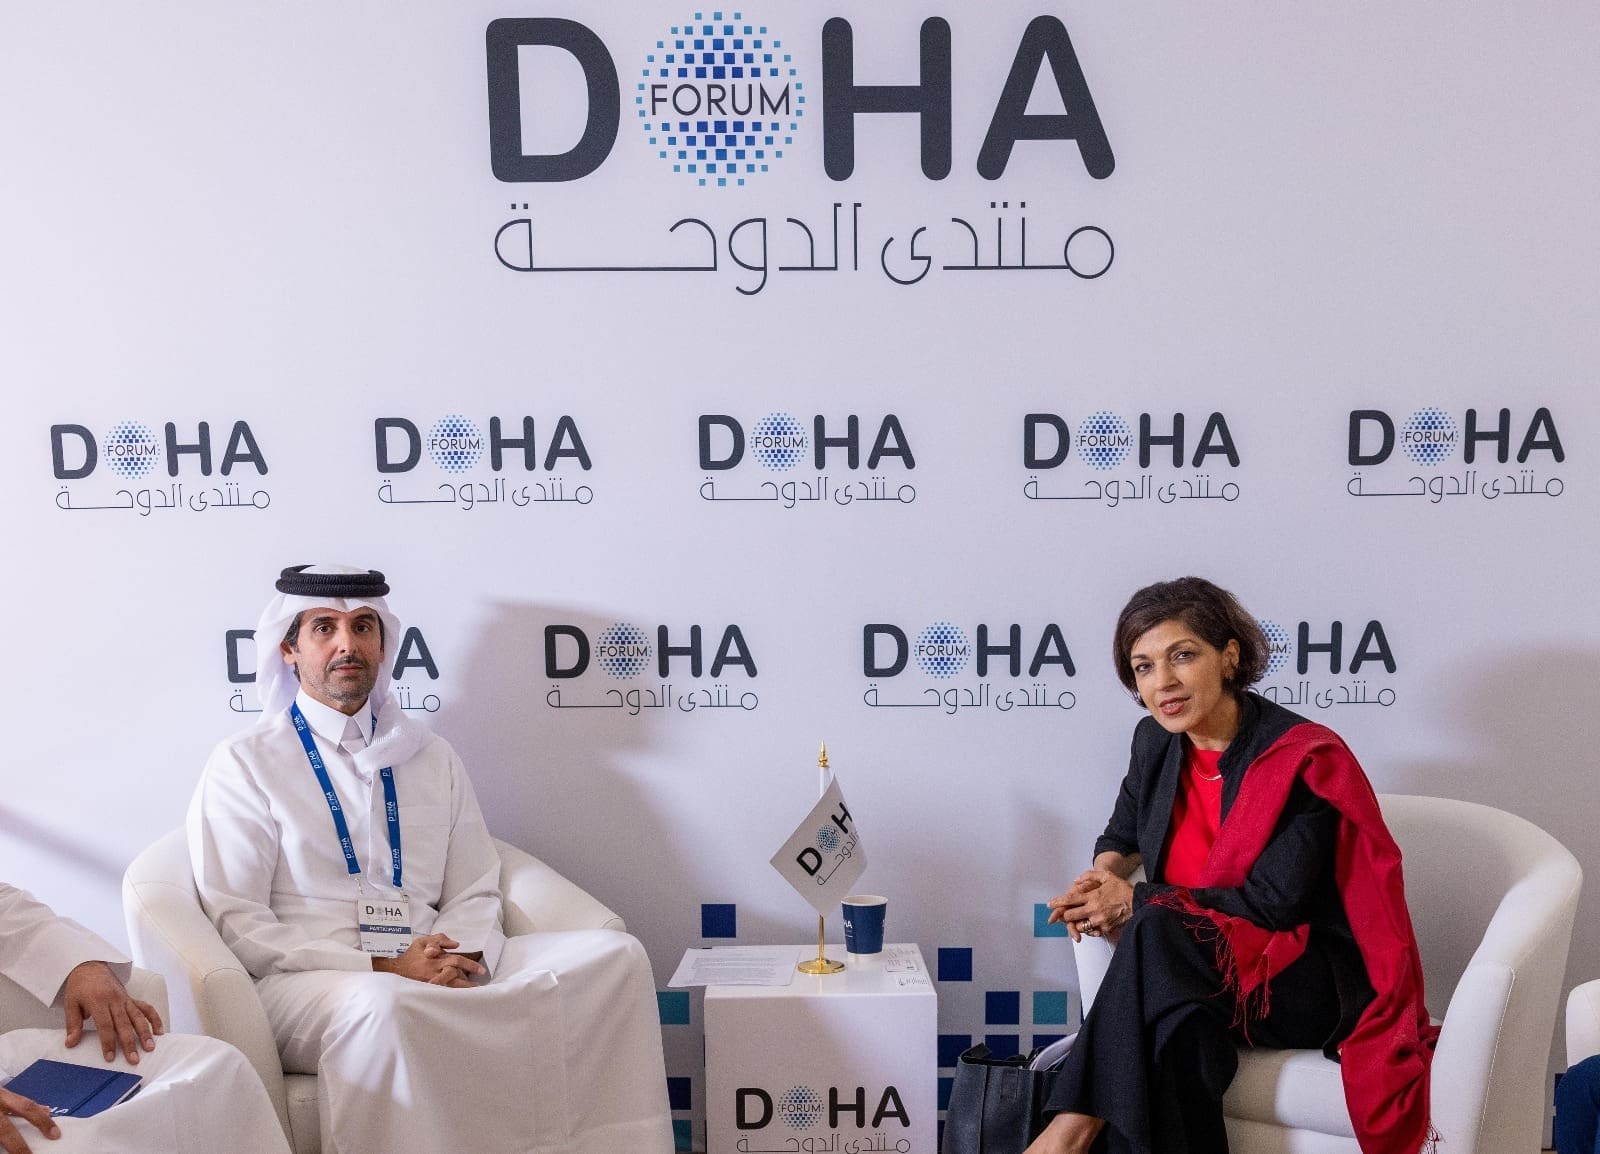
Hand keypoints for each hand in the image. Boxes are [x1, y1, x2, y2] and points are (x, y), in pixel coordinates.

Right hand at [1, 1085, 58, 1152]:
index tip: (55, 1135)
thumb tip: (45, 1110)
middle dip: (18, 1148)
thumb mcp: (3, 1094)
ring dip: (5, 1149)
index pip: (26, 1107)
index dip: (42, 1121)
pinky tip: (2, 1153)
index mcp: (1, 1097)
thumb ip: (20, 1104)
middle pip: (5, 1131)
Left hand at [62, 961, 162, 1063]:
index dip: (108, 1042)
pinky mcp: (131, 998)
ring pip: (138, 1017)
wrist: (90, 966)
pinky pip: (146, 1008)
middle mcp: (115, 1000)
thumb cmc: (79, 987)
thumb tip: (71, 1044)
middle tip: (134, 1059)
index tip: (110, 1057)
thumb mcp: (70, 1004)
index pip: (105, 1025)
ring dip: (145, 1033)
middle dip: (130, 1042)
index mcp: (99, 1001)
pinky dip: (154, 1018)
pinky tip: (159, 1031)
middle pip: (124, 1023)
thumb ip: (73, 1024)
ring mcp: (125, 999)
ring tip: (150, 1047)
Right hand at [372, 934, 486, 986]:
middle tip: (479, 986)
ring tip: (472, 995)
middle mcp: (434, 971)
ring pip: (448, 987)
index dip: (470, 965)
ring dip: (460, 990)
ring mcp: (429, 982)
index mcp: (436, 959)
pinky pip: (440, 994)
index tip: (481, 970)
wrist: (393, 969)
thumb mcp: (423, 941)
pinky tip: (457, 999)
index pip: (457, 961)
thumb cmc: (409, 954)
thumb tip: (456, 944)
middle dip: (468, 982)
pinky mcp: (424, 989)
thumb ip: (440, 939)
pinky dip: (449, 996)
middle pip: (455, 976)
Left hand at [1046, 870, 1134, 943]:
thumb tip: (1076, 881)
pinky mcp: (1106, 928)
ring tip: (1078, 919)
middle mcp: (1094, 909)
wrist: (1139, 902)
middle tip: (1064, 914)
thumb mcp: (1106, 876)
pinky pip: (1092, 931)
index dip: (1057, 902)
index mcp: (1092, 896)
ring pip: (1079, 926)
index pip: (1069, 900)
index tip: (1049, 904)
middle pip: (1071, 916)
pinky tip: (1091, 923)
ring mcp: (1099, 920)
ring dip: (1076, 923)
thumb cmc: (1122, 889)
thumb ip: (1089, 876)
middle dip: (1065, 915)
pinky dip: (1089, 928)